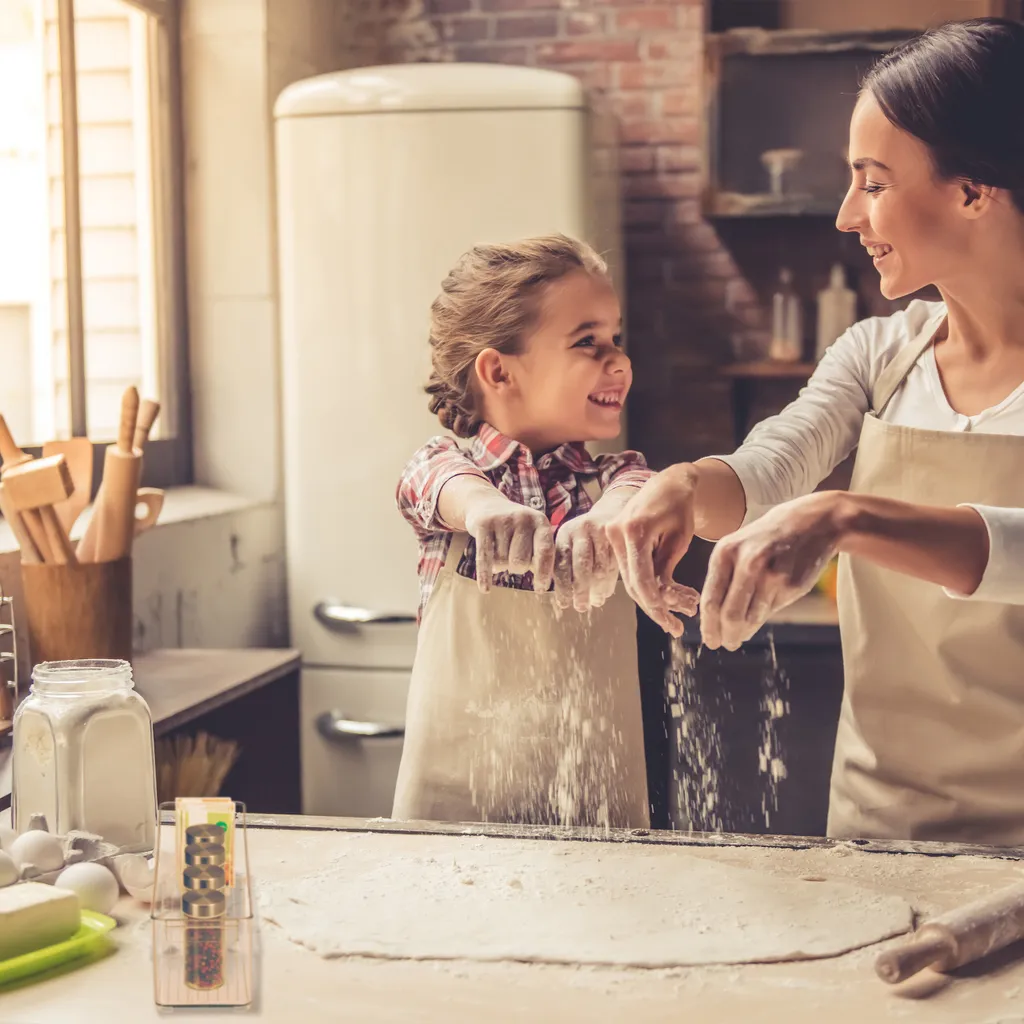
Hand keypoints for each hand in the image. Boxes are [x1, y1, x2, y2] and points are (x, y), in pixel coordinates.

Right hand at [464, 495, 554, 593]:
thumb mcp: (532, 534)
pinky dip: (485, 575)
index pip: (545, 552)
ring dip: (500, 564)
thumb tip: (544, 584)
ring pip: (502, 561)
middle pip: (521, 562)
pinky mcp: (483, 525)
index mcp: (540, 521)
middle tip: (512, 558)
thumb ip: (541, 555)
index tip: (540, 589)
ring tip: (499, 550)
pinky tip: (485, 589)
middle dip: (516, 568)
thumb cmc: (515, 529)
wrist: (487, 504)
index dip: (544, 573)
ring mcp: (502, 520)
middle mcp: (523, 518)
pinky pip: (484, 558)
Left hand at [552, 512, 618, 611]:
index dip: (561, 586)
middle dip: (580, 591)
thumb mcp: (572, 541)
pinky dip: (609, 582)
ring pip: (599, 568)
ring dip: (597, 589)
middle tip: (580, 607)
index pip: (560, 563)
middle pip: (580, 566)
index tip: (562, 603)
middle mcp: (581, 530)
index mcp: (565, 533)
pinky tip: (606, 592)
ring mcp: (601, 532)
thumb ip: (564, 563)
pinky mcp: (618, 537)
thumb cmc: (587, 535)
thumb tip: (561, 596)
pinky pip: (613, 565)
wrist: (613, 511)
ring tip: (595, 601)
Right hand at [605, 465, 700, 636]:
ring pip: (630, 579)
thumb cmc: (679, 507)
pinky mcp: (614, 539)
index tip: (671, 623)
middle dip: (655, 607)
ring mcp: (611, 535)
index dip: (655, 604)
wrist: (668, 482)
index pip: (640, 578)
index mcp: (634, 530)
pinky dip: (648, 584)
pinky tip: (668, 597)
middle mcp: (616, 532)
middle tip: (676, 627)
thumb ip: (667, 568)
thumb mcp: (679, 539)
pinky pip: (630, 569)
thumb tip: (661, 601)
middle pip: (632, 582)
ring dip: (654, 599)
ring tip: (680, 614)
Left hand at [701, 491, 843, 650]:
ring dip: (743, 632)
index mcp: (726, 552)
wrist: (812, 522)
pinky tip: (758, 617)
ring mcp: (771, 575)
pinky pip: (770, 611)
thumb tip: (714, 619)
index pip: (711, 600)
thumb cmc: (767, 539)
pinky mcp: (791, 585)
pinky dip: (761, 619)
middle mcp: (747, 563)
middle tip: (725, 644)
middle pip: (730, 615)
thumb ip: (725, 578)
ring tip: (739, 636)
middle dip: (725, 635)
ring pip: (751, 617)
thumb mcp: (739, 548)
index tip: (709, 639)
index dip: (708, 626)